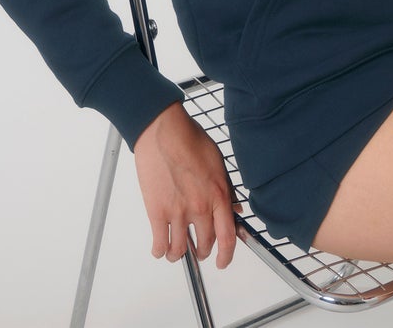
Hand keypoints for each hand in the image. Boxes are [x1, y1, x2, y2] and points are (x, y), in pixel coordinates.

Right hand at [134, 102, 240, 267]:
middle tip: (199, 250)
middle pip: (204, 244)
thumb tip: (235, 208)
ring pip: (180, 249)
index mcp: (218, 195)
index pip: (228, 237)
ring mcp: (178, 211)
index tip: (223, 261)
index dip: (227, 255)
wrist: (164, 131)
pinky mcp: (157, 211)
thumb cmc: (190, 140)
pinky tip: (160, 248)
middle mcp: (200, 207)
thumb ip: (227, 188)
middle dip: (203, 251)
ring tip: (177, 251)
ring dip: (179, 254)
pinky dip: (160, 250)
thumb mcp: (218, 162)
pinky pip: (159, 243)